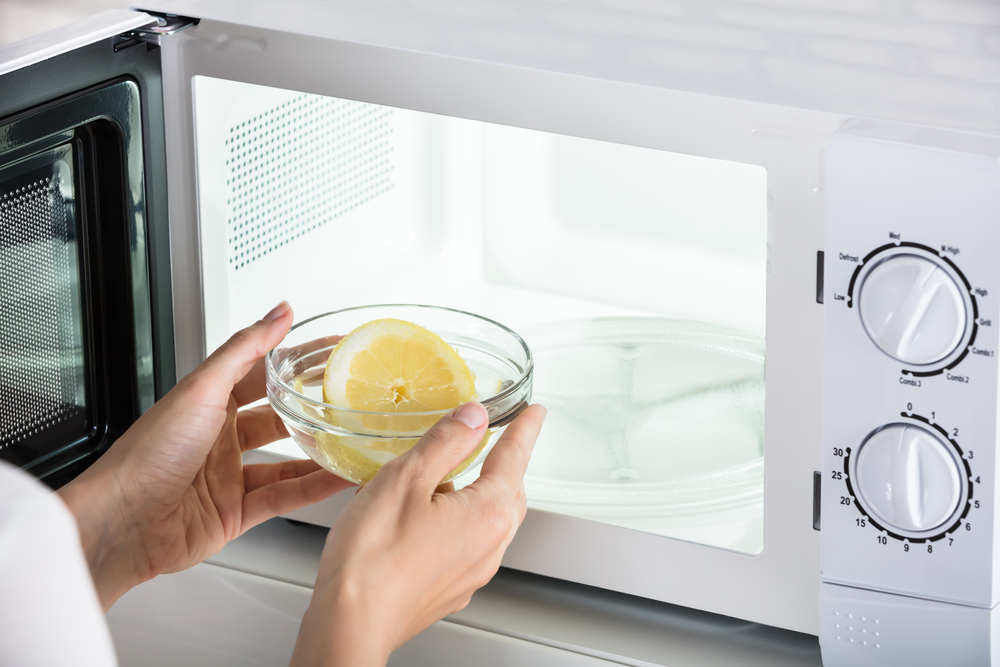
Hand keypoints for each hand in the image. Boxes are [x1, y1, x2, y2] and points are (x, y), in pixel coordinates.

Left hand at [59, 302, 352, 609]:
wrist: (123, 520)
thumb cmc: (148, 452)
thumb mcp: (202, 388)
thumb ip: (245, 350)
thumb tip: (277, 313)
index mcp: (206, 403)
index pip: (261, 373)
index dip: (296, 361)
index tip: (330, 350)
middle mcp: (218, 438)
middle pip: (277, 418)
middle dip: (312, 409)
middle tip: (350, 398)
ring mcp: (228, 476)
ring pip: (287, 460)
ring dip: (318, 452)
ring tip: (352, 441)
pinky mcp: (236, 513)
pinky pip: (284, 496)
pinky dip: (314, 488)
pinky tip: (338, 479)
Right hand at [290, 401, 546, 666]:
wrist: (350, 623)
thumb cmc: (373, 558)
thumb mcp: (406, 478)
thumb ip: (445, 442)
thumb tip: (473, 416)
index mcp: (487, 513)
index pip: (515, 457)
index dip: (524, 429)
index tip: (534, 413)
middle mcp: (489, 546)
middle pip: (509, 492)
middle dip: (507, 463)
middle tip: (502, 439)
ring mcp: (471, 573)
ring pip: (489, 521)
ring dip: (481, 493)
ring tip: (454, 474)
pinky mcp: (450, 589)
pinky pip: (468, 545)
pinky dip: (460, 521)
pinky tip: (429, 517)